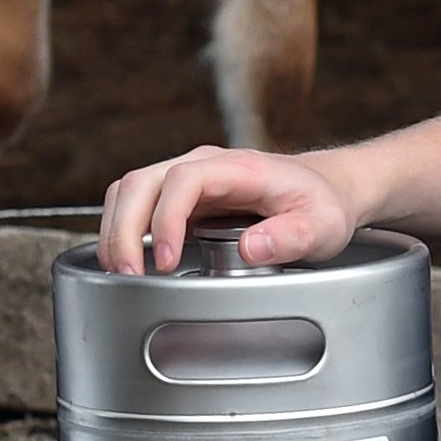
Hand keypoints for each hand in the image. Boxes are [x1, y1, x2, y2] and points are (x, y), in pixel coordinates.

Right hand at [96, 144, 362, 274]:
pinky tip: (129, 260)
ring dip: (116, 230)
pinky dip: (122, 230)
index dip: (166, 219)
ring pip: (129, 190)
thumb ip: (291, 236)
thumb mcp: (322, 225)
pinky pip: (136, 204)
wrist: (325, 188)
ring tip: (121, 272)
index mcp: (237, 168)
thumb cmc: (321, 204)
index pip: (183, 180)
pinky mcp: (180, 197)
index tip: (165, 261)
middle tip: (127, 274)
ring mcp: (188, 179)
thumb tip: (252, 247)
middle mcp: (204, 167)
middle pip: (142, 182)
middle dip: (125, 229)